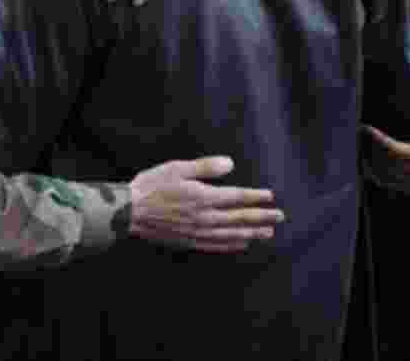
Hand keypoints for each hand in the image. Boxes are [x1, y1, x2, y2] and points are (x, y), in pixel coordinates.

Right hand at [129, 156, 283, 252]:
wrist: (129, 211)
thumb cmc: (152, 185)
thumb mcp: (177, 168)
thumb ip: (206, 167)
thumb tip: (231, 164)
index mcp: (203, 197)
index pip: (237, 197)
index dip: (256, 197)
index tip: (270, 196)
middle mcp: (205, 217)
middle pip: (240, 218)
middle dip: (262, 217)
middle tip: (280, 217)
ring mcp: (198, 232)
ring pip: (232, 234)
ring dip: (252, 233)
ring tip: (268, 233)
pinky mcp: (189, 241)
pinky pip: (217, 245)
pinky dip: (232, 245)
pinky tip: (241, 244)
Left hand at [364, 80, 409, 197]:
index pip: (397, 149)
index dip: (380, 139)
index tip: (366, 128)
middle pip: (386, 162)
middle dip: (370, 148)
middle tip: (356, 133)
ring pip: (386, 174)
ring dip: (371, 160)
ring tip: (359, 144)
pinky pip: (391, 181)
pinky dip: (378, 172)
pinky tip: (369, 159)